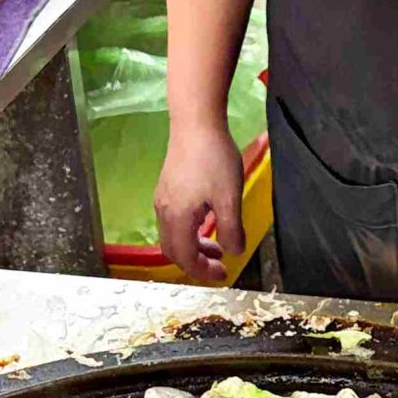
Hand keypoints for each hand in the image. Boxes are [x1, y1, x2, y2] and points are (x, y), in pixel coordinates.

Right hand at [155, 122, 243, 283]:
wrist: (195, 122)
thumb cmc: (213, 159)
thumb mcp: (229, 198)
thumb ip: (230, 229)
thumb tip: (234, 252)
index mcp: (178, 218)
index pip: (185, 258)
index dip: (203, 272)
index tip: (223, 274)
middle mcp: (164, 211)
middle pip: (174, 250)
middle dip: (196, 262)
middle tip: (219, 263)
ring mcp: (163, 198)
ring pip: (173, 235)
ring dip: (194, 245)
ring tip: (217, 244)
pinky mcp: (167, 187)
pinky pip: (174, 220)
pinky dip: (190, 231)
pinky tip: (208, 220)